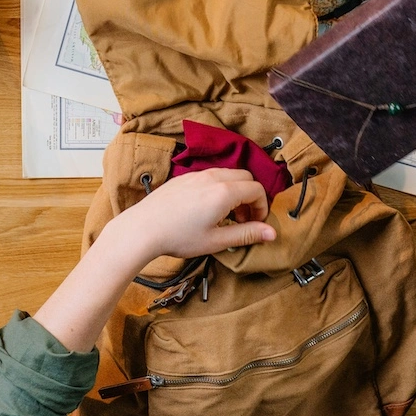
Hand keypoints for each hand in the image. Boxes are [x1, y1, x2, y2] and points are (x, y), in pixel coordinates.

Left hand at [106, 168, 276, 261]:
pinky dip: (219, 187)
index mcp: (225, 192)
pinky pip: (211, 175)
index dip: (262, 208)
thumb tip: (272, 233)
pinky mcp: (184, 177)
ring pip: (228, 174)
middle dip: (250, 197)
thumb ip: (246, 234)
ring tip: (225, 215)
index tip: (255, 224)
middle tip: (243, 219)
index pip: (257, 190)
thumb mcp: (216, 240)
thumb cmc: (178, 237)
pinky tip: (207, 208)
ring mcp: (197, 174)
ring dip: (235, 191)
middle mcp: (213, 177)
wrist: (143, 228)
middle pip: (245, 177)